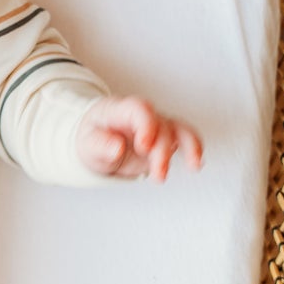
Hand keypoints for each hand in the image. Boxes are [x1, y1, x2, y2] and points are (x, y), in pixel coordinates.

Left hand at [76, 95, 202, 182]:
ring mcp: (157, 126)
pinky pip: (185, 139)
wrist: (98, 142)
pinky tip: (197, 164)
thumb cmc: (93, 137)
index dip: (146, 125)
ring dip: (186, 149)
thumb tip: (117, 148)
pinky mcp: (165, 139)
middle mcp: (144, 116)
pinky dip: (194, 149)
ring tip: (192, 165)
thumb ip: (100, 144)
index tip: (144, 145)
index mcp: (122, 110)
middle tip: (158, 173)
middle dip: (163, 151)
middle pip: (161, 126)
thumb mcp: (87, 142)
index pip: (139, 110)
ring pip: (178, 131)